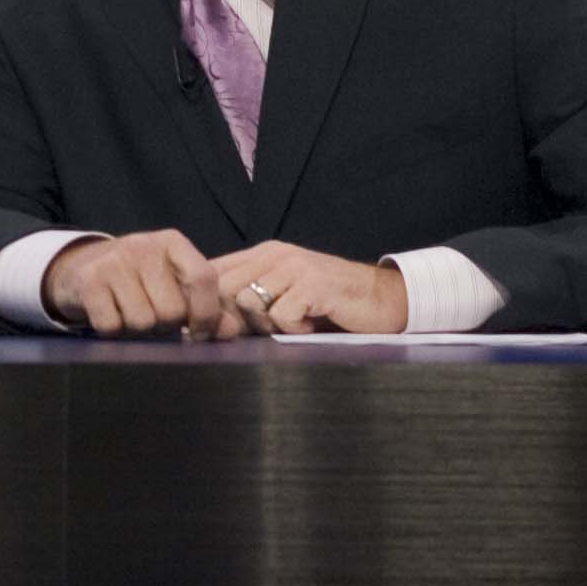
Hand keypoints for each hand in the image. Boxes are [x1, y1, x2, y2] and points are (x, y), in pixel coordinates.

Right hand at [42, 228, 237, 338]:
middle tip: (154, 317)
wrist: (81, 268)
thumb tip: (232, 331)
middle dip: (165, 326)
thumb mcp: (174, 284)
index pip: (203, 279)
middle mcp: (144, 245)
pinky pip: (112, 327)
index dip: (206, 315)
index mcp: (172, 242)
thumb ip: (207, 307)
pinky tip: (110, 314)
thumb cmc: (139, 280)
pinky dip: (112, 331)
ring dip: (138, 331)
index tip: (199, 334)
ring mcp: (113, 261)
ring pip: (143, 323)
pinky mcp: (88, 281)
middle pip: (172, 311)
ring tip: (130, 314)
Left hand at [208, 243, 408, 335]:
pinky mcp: (315, 284)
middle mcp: (276, 254)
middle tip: (261, 331)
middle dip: (234, 319)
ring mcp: (296, 267)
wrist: (381, 298)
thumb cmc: (328, 304)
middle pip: (224, 288)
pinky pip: (282, 316)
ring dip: (267, 324)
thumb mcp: (283, 294)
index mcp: (264, 254)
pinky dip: (294, 330)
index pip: (213, 271)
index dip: (206, 303)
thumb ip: (248, 300)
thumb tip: (204, 324)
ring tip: (293, 324)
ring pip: (250, 302)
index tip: (214, 328)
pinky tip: (310, 326)